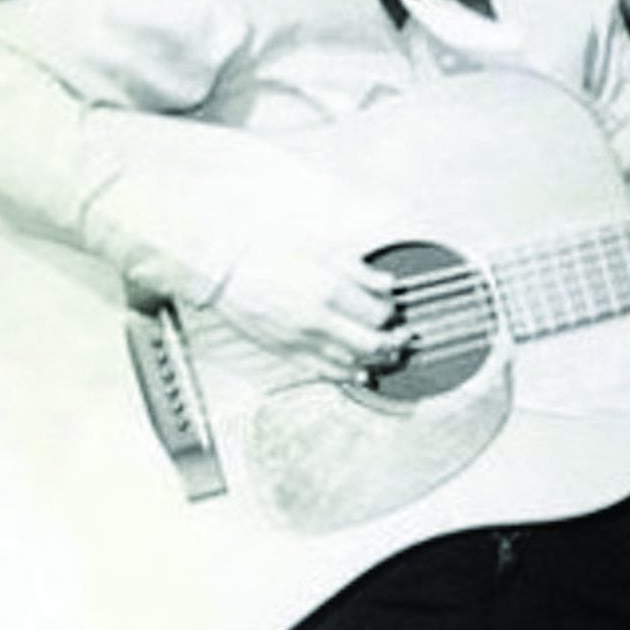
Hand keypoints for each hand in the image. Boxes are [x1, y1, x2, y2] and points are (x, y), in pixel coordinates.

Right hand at [209, 240, 402, 382]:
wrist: (225, 272)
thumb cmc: (268, 257)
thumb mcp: (321, 253)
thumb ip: (359, 271)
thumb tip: (388, 283)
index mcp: (329, 291)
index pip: (378, 314)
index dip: (392, 314)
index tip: (394, 310)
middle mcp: (318, 320)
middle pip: (372, 344)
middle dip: (394, 342)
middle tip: (404, 338)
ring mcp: (301, 340)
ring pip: (351, 362)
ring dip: (376, 361)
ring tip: (389, 355)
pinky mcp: (286, 352)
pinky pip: (323, 371)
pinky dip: (347, 375)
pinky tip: (360, 374)